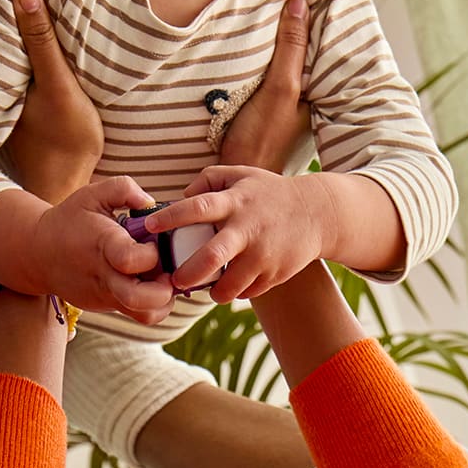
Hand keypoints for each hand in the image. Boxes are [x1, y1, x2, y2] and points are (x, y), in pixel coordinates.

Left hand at [5, 0, 103, 200]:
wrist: (65, 188)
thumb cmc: (65, 140)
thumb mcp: (59, 86)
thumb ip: (42, 43)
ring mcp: (3, 96)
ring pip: (0, 51)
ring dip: (5, 28)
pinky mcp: (16, 106)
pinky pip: (11, 67)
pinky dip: (16, 49)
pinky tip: (27, 35)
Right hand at [33, 176, 174, 324]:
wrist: (38, 253)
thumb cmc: (70, 220)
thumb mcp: (92, 194)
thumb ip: (124, 189)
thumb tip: (151, 203)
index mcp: (102, 245)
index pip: (129, 260)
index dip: (150, 254)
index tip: (152, 243)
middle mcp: (104, 276)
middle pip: (139, 299)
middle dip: (164, 289)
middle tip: (167, 271)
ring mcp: (105, 295)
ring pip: (145, 315)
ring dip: (164, 300)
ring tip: (163, 279)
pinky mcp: (108, 306)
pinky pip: (139, 314)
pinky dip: (155, 303)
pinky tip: (152, 283)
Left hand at [144, 166, 325, 302]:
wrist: (318, 213)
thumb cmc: (269, 193)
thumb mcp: (241, 175)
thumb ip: (208, 180)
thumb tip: (179, 199)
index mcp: (235, 202)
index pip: (198, 207)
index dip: (171, 217)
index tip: (149, 227)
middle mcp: (248, 229)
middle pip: (211, 256)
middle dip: (187, 273)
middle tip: (174, 280)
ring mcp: (263, 254)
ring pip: (229, 285)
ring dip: (213, 291)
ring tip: (206, 286)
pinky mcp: (275, 274)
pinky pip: (246, 292)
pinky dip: (236, 291)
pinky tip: (233, 283)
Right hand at [218, 0, 311, 172]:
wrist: (234, 175)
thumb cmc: (261, 138)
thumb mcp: (279, 89)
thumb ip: (290, 49)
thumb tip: (300, 3)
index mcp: (317, 90)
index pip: (323, 44)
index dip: (319, 16)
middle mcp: (306, 94)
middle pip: (307, 50)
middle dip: (302, 22)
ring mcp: (286, 100)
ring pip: (288, 59)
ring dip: (282, 38)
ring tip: (275, 1)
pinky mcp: (266, 105)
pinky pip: (271, 70)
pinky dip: (267, 55)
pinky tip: (257, 41)